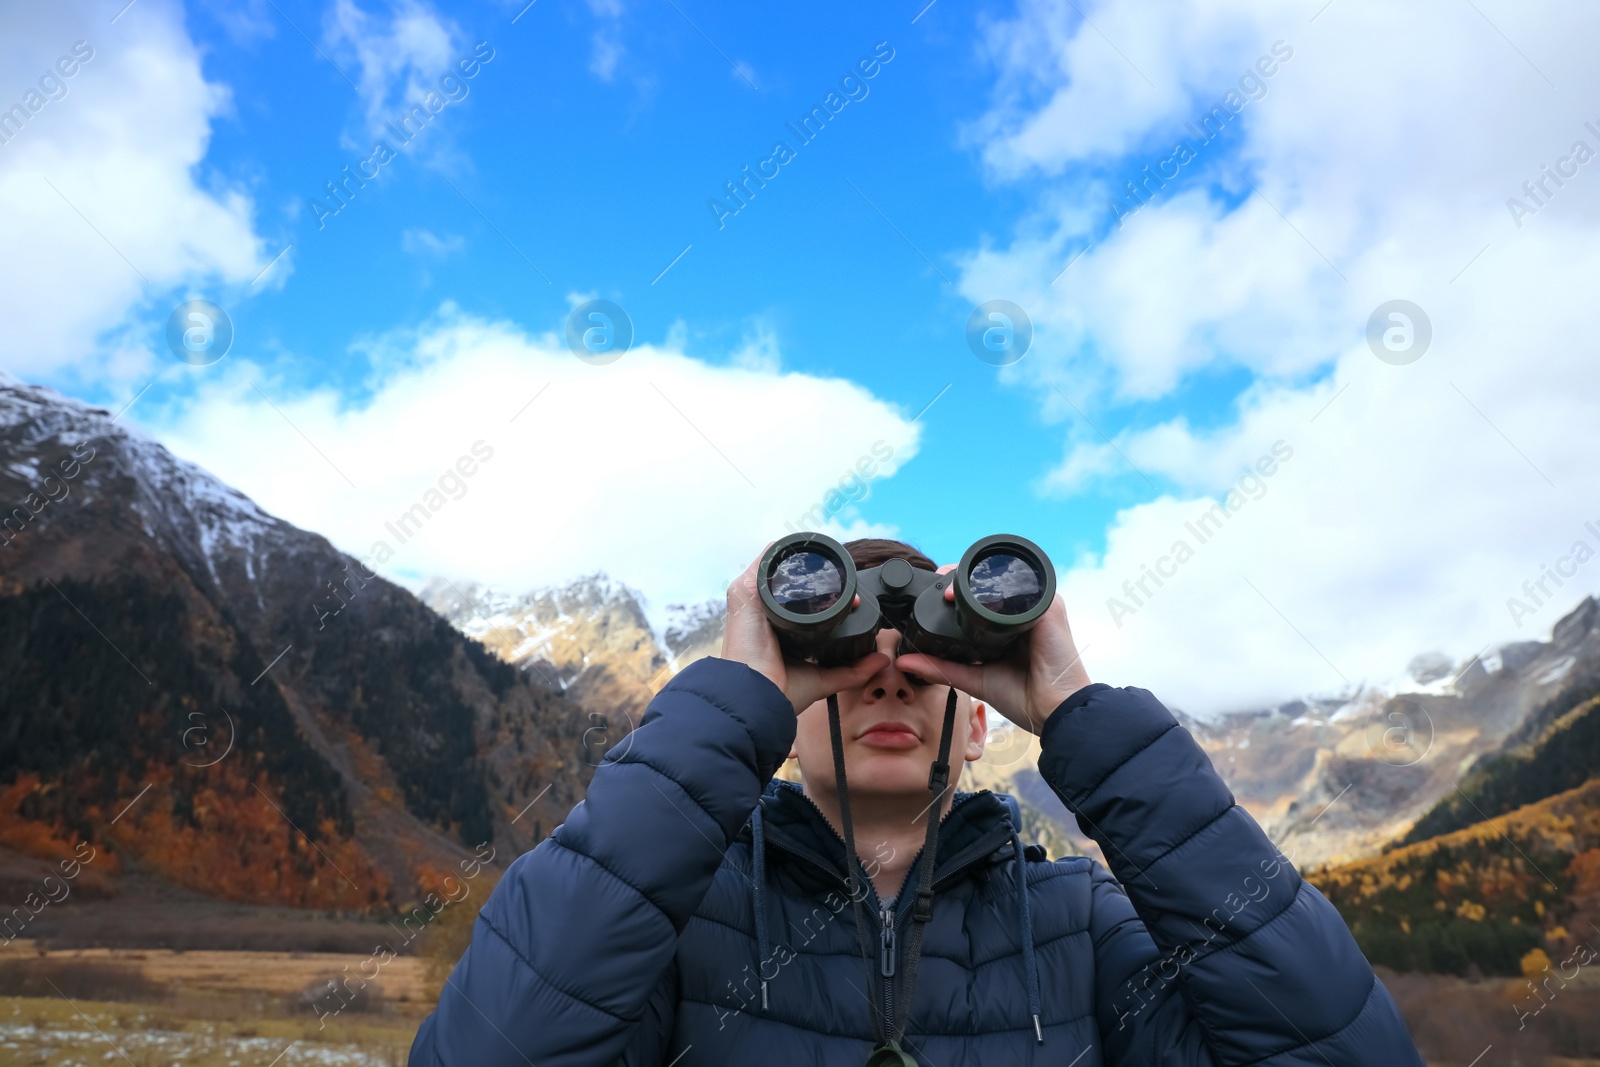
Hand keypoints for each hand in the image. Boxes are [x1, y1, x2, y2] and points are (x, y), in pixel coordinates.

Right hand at [721, 547, 888, 713]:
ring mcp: (751, 599)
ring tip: (830, 565)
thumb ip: (852, 670)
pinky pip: (765, 561)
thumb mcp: (823, 678)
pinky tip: (805, 552)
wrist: (757, 696)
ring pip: (779, 567)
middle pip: (789, 579)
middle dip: (816, 574)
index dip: (822, 593)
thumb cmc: (780, 692)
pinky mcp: (744, 591)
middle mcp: (761, 610)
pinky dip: (784, 552)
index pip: (797, 599)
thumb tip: (881, 659)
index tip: (849, 596)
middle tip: (845, 579)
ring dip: (803, 562)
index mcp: (775, 628)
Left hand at [895, 569, 1090, 734]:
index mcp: (1008, 623)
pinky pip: (1022, 587)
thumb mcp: (974, 678)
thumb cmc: (1024, 696)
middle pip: (989, 582)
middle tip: (936, 586)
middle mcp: (1023, 610)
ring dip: (974, 578)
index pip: (980, 595)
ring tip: (948, 587)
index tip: (931, 592)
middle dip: (960, 578)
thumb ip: (941, 668)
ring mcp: (1037, 605)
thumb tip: (904, 661)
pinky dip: (996, 587)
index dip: (956, 589)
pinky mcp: (1049, 608)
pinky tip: (974, 592)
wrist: (1054, 711)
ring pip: (1002, 579)